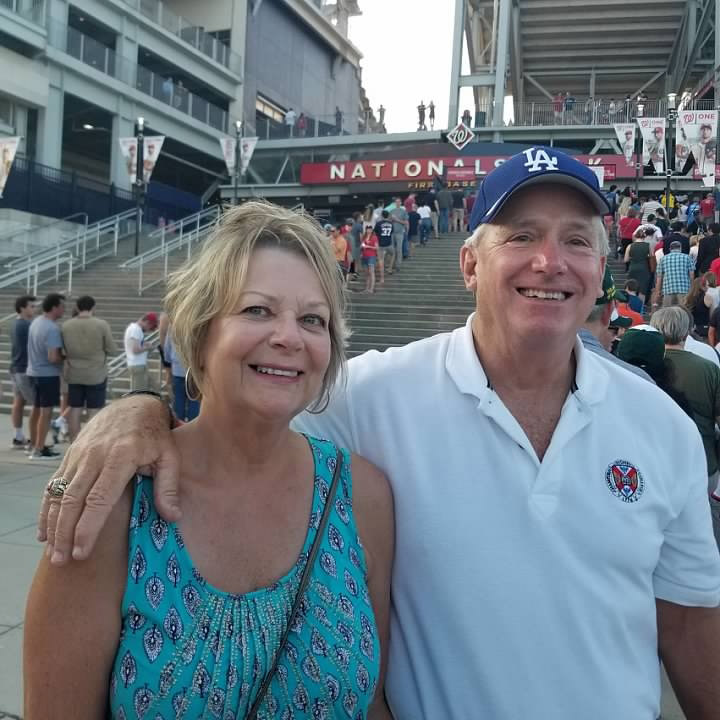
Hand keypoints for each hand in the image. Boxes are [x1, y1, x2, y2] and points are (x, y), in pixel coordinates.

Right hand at [38, 395, 179, 565]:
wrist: (134, 407)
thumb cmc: (155, 436)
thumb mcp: (170, 457)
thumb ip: (169, 487)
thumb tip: (173, 518)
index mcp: (120, 457)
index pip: (99, 498)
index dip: (88, 527)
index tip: (81, 551)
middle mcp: (94, 456)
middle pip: (73, 499)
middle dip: (65, 532)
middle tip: (63, 560)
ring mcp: (79, 455)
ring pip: (59, 493)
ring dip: (53, 524)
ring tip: (53, 553)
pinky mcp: (70, 455)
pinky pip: (54, 484)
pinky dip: (47, 509)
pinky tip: (46, 532)